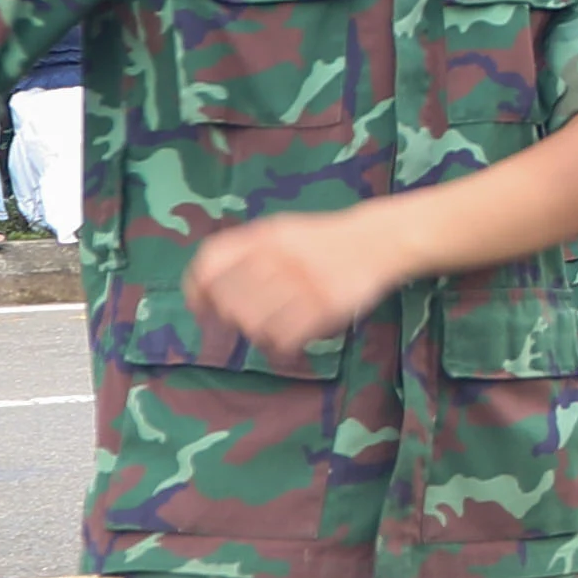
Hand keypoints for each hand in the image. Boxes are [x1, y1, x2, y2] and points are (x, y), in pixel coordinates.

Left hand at [185, 209, 406, 352]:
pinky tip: (287, 341)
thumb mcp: (281, 231)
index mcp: (266, 236)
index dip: (198, 290)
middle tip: (243, 321)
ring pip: (254, 323)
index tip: (200, 309)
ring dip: (257, 332)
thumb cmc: (322, 241)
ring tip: (270, 329)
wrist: (379, 241)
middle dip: (230, 317)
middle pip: (230, 300)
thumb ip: (243, 251)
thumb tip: (201, 289)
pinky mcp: (325, 306)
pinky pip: (286, 338)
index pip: (212, 263)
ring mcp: (304, 282)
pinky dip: (280, 346)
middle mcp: (281, 257)